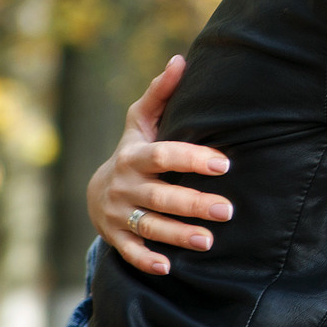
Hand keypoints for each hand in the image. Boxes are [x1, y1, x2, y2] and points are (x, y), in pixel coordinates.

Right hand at [86, 56, 233, 275]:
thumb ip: (162, 93)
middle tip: (227, 210)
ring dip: (178, 235)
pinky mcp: (115, 237)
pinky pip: (130, 252)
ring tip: (209, 242)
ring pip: (149, 226)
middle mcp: (125, 186)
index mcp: (135, 156)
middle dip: (194, 204)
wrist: (99, 191)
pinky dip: (146, 260)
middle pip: (161, 196)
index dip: (193, 158)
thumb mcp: (142, 122)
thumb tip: (182, 59)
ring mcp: (118, 214)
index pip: (165, 155)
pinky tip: (168, 267)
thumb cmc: (135, 150)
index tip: (224, 164)